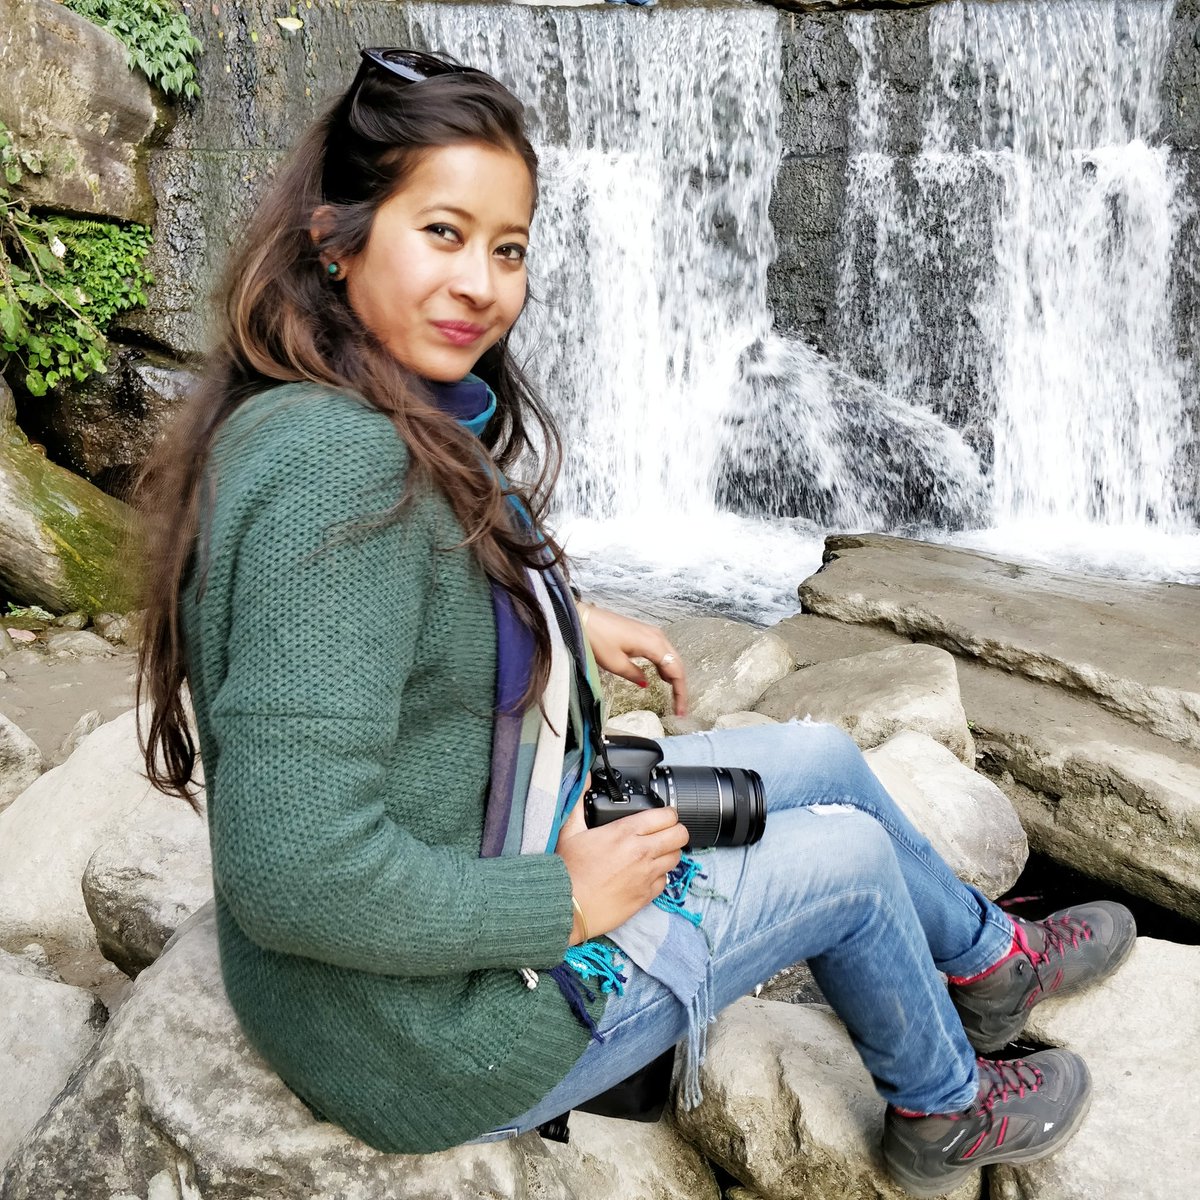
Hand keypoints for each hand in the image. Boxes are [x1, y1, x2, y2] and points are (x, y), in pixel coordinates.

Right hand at [555, 803, 688, 943]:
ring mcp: (646, 875)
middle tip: (664, 833)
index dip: (667, 813)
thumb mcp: (570, 830)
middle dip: (675, 831)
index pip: (666, 816)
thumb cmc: (568, 869)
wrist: (567, 906)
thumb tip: (586, 777)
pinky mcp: (645, 895)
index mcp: (625, 832)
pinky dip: (658, 876)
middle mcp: (641, 852)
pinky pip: (665, 881)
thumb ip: (580, 800)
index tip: (661, 816)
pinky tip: (644, 874)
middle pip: (680, 835)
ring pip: (676, 857)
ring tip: (654, 852)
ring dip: (668, 852)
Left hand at [578, 603, 687, 717]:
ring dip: (673, 676)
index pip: (676, 671)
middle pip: (677, 664)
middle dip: (680, 686)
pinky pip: (662, 651)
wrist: (584, 618)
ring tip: (674, 696)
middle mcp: (657, 636)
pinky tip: (663, 677)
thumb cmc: (597, 637)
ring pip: (671, 657)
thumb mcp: (615, 664)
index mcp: (653, 644)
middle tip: (679, 707)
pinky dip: (665, 666)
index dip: (681, 692)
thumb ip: (635, 675)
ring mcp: (651, 632)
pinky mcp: (644, 632)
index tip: (680, 710)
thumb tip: (646, 683)